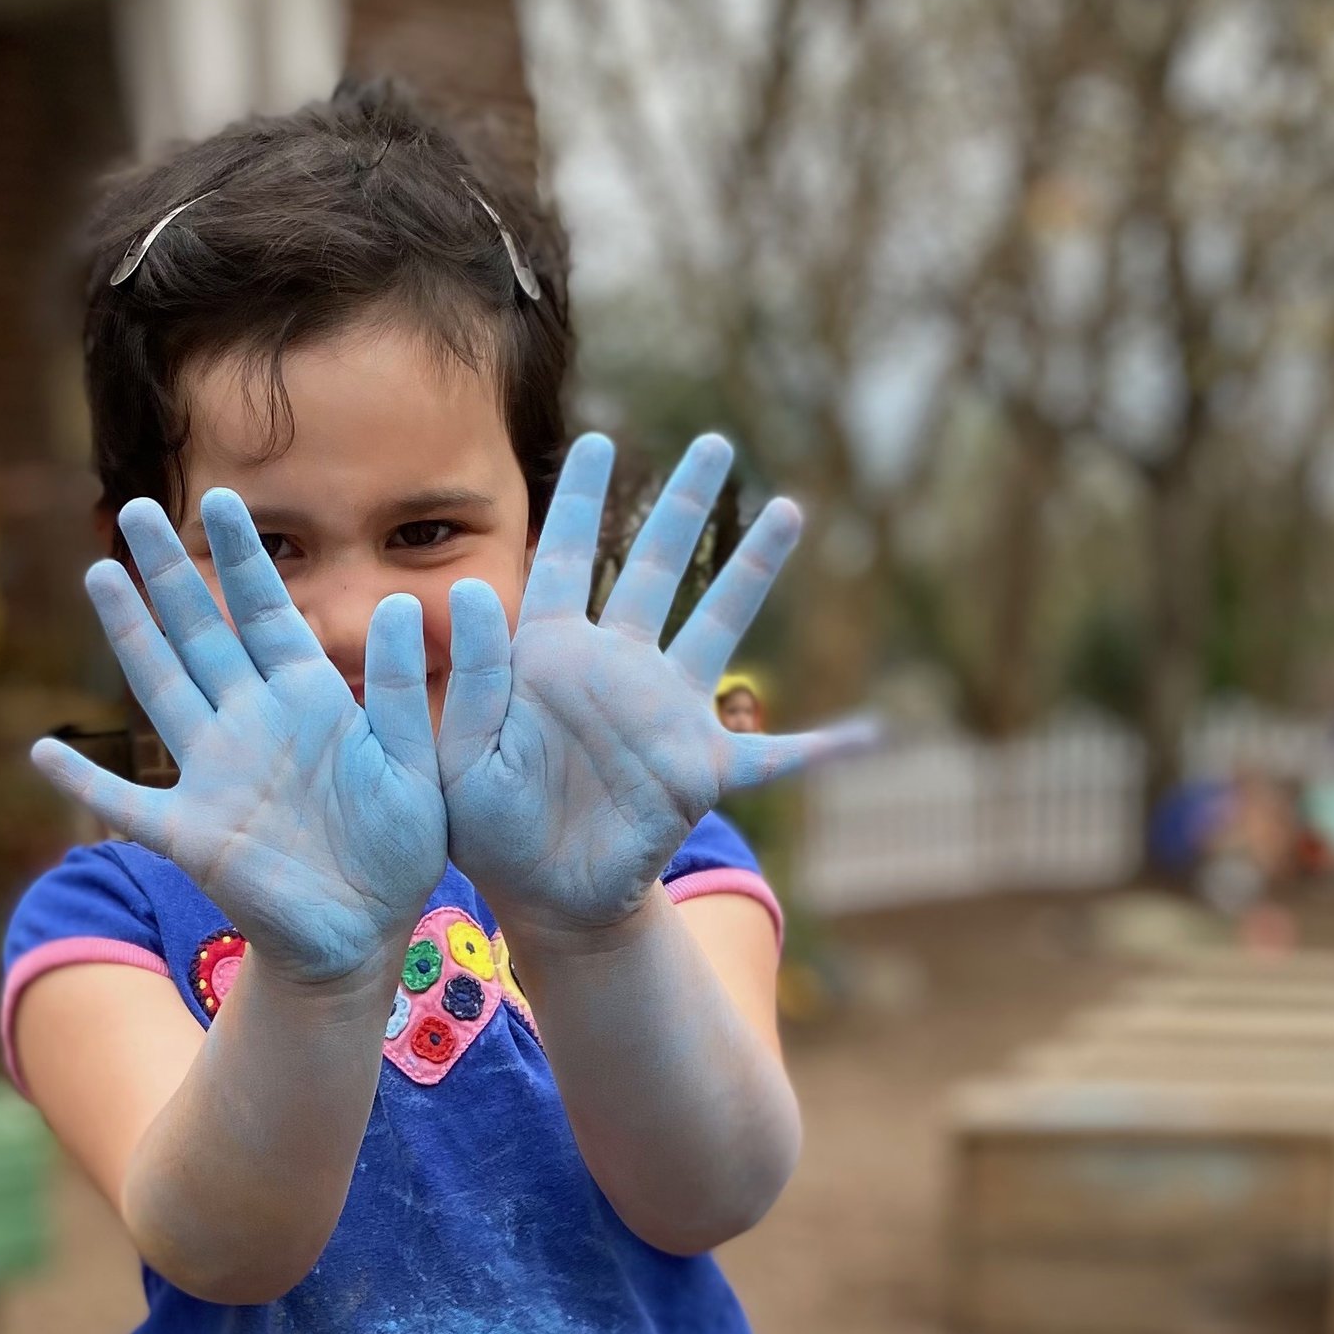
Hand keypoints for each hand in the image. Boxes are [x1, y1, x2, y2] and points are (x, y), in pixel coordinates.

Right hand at [30, 492, 443, 986]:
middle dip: (171, 570)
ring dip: (129, 634)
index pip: (267, 610)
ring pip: (161, 686)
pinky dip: (83, 782)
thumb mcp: (417, 766)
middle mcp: (251, 722)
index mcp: (307, 700)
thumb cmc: (398, 851)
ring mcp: (214, 774)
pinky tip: (41, 754)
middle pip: (200, 630)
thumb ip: (407, 692)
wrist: (362, 933)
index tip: (222, 497)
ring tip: (99, 575)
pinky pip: (125, 802)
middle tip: (137, 505)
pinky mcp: (190, 833)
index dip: (243, 556)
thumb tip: (400, 605)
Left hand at [435, 431, 868, 945]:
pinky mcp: (702, 768)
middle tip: (715, 443)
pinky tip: (874, 734)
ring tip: (790, 509)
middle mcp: (618, 666)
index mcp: (552, 655)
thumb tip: (475, 592)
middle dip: (686, 503)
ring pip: (718, 624)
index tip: (602, 440)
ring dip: (754, 568)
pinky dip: (825, 747)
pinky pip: (777, 756)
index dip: (582, 498)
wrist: (543, 894)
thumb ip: (470, 679)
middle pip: (654, 566)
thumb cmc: (488, 828)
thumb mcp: (458, 755)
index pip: (564, 557)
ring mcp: (666, 711)